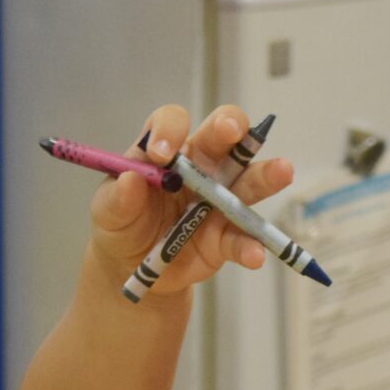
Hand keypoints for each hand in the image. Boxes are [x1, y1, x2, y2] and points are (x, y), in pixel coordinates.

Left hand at [85, 103, 295, 296]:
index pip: (173, 122)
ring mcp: (219, 199)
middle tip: (232, 131)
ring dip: (266, 174)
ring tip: (283, 171)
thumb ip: (117, 197)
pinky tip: (254, 254)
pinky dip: (250, 246)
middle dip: (230, 127)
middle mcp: (200, 166)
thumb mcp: (107, 212)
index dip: (169, 131)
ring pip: (248, 179)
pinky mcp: (226, 236)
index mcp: (167, 150)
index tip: (160, 155)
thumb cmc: (121, 224)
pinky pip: (243, 238)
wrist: (133, 267)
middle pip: (221, 135)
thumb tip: (130, 181)